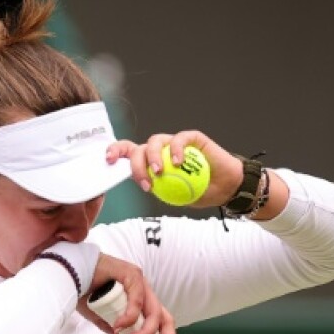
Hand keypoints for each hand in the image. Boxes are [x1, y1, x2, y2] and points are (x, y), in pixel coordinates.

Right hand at [77, 253, 176, 333]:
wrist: (69, 274)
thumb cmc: (86, 294)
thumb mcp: (105, 321)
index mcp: (141, 303)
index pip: (160, 323)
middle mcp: (144, 293)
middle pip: (164, 318)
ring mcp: (140, 283)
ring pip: (154, 311)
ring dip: (145, 331)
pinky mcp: (132, 274)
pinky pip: (137, 298)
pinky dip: (130, 316)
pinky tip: (119, 326)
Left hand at [106, 130, 244, 208]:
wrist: (225, 187)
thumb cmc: (199, 192)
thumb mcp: (175, 196)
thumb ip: (161, 190)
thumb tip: (145, 190)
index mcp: (151, 162)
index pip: (128, 153)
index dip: (115, 152)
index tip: (108, 160)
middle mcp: (160, 150)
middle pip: (139, 149)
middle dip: (136, 166)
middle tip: (146, 184)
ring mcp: (174, 142)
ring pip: (155, 141)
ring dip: (153, 157)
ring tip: (159, 172)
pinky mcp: (191, 137)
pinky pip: (179, 139)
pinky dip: (176, 150)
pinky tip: (179, 162)